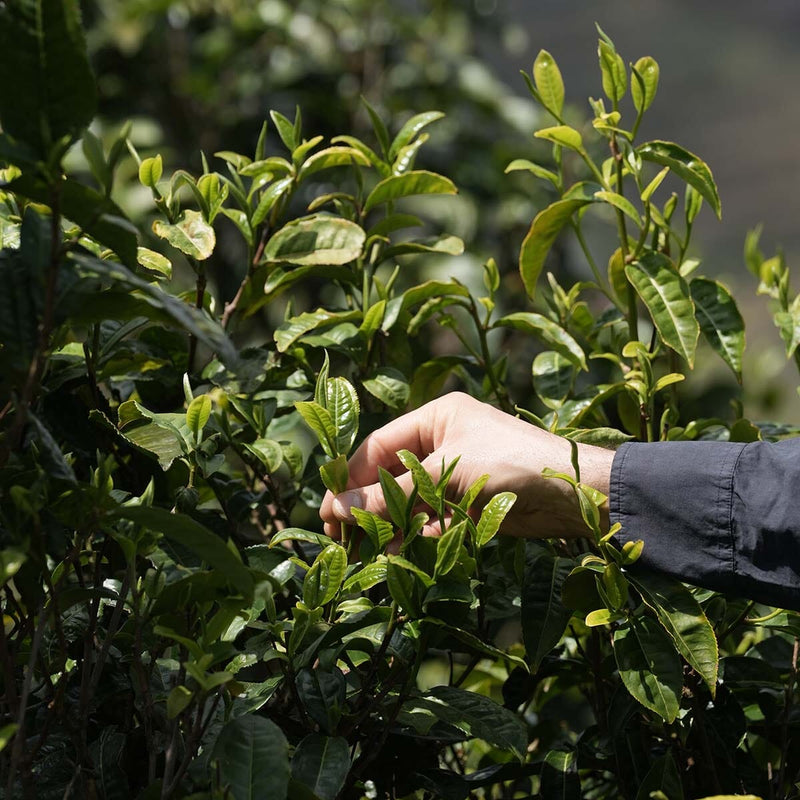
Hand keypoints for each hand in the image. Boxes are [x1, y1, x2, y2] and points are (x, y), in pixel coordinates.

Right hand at [319, 392, 613, 539]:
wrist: (575, 492)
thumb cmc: (511, 463)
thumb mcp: (446, 474)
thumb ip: (392, 493)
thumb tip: (338, 507)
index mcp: (435, 418)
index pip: (377, 447)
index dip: (348, 478)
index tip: (328, 511)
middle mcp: (441, 441)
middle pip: (388, 474)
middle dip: (366, 504)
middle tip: (341, 538)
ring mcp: (454, 473)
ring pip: (407, 499)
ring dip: (388, 524)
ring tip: (370, 552)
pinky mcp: (468, 501)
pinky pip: (430, 517)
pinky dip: (415, 533)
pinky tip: (401, 550)